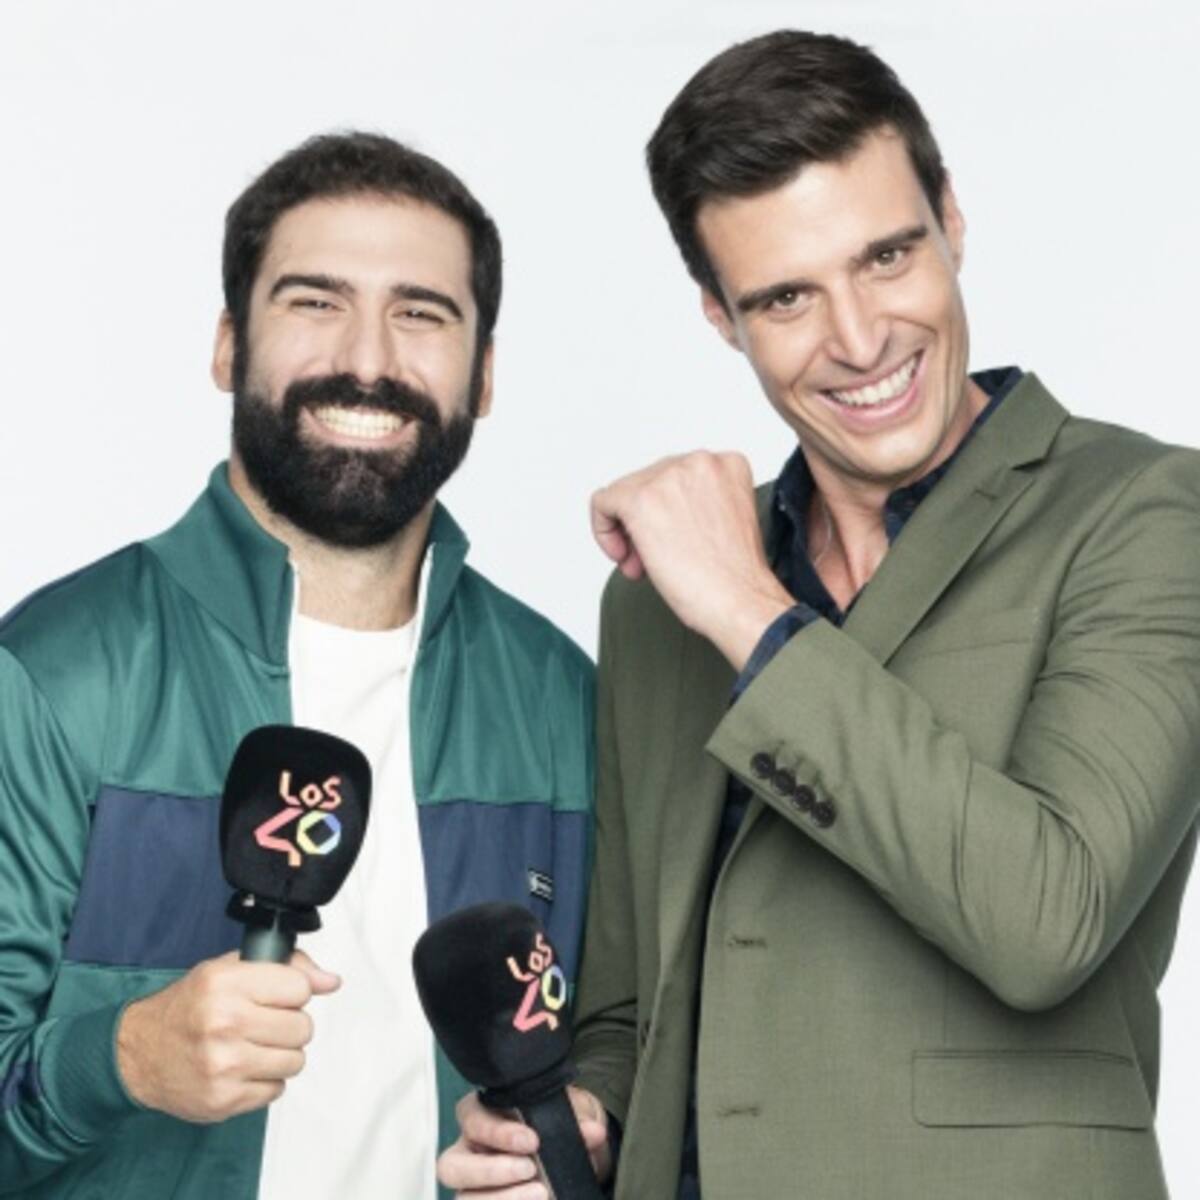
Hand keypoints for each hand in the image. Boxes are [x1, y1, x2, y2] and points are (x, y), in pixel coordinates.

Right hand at [116, 949, 339, 1121]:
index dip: (294, 992)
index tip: (278, 996)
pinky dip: (265, 1080)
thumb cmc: (187, 1008)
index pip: (299, 988)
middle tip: (264, 1023)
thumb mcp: (228, 969)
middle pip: (302, 1027)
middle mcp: (224, 1023)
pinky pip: (276, 1089)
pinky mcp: (224, 1100)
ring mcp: (224, 1065)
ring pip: (295, 1060)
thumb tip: (331, 981)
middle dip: (289, 1025)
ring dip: (281, 1055)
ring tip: (253, 1046)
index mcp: (225, 983)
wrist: (138, 1053)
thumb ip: (286, 967)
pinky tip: (242, 1068)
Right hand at [437, 1086, 611, 1197]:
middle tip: (530, 1169)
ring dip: (501, 1199)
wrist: (569, 1155)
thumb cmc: (555, 1126)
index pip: (471, 1119)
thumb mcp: (567, 1114)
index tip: (533, 1140)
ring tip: (540, 1194)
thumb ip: (577, 1120)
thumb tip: (593, 1132)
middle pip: (451, 1167)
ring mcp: (472, 1187)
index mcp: (480, 1117)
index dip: (497, 1132)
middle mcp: (467, 1153)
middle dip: (491, 1170)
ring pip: (464, 1199)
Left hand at [591, 451, 793, 668]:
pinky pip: (602, 503)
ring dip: (627, 531)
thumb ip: (693, 503)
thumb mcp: (723, 520)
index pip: (675, 477)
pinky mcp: (641, 500)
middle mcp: (698, 462)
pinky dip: (604, 530)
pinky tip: (621, 554)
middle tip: (651, 559)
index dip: (667, 512)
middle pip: (647, 482)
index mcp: (726, 463)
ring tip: (641, 563)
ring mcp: (669, 477)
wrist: (739, 600)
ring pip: (624, 493)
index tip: (669, 539)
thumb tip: (656, 511)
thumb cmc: (736, 576)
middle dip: (644, 523)